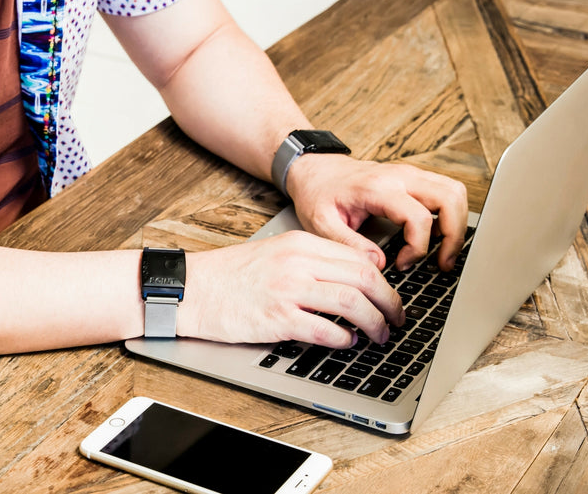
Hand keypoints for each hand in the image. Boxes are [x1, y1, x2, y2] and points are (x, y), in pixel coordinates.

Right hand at [177, 231, 403, 347]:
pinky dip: (344, 339)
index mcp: (300, 244)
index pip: (359, 259)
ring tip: (380, 337)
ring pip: (352, 304)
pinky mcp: (277, 318)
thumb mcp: (274, 254)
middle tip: (397, 320)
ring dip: (374, 324)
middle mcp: (298, 263)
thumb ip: (311, 262)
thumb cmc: (229, 276)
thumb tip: (352, 283)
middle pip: (364, 280)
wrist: (191, 289)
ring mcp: (288, 290)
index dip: (384, 283)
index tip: (390, 298)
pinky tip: (348, 343)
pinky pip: (325, 330)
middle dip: (390, 304)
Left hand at [286, 154, 468, 271]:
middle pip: (450, 198)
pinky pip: (445, 190)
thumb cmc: (317, 194)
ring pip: (454, 191)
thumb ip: (348, 244)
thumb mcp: (321, 224)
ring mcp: (409, 173)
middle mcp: (399, 176)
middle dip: (454, 235)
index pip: (418, 217)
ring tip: (443, 251)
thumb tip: (378, 264)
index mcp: (377, 188)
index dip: (418, 247)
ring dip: (457, 223)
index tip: (403, 264)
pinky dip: (449, 213)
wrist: (314, 169)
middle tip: (442, 263)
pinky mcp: (413, 177)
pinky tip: (435, 234)